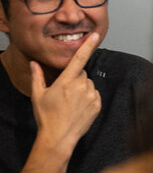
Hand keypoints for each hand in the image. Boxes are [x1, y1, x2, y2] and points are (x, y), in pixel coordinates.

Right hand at [30, 33, 101, 152]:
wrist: (59, 137)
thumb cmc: (46, 116)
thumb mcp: (38, 95)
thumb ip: (37, 76)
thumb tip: (34, 63)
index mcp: (66, 82)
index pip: (79, 59)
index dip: (87, 46)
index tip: (95, 35)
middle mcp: (81, 87)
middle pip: (81, 73)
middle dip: (74, 78)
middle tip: (64, 92)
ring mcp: (91, 96)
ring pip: (88, 83)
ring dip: (82, 88)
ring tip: (70, 102)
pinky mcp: (97, 105)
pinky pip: (94, 94)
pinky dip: (88, 97)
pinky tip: (78, 107)